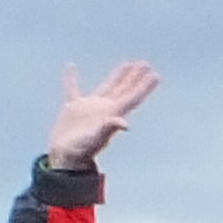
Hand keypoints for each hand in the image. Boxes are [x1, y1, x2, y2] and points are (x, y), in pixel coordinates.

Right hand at [44, 60, 159, 172]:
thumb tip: (126, 124)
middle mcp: (104, 109)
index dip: (144, 86)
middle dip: (135, 77)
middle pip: (125, 89)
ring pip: (107, 86)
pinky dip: (71, 78)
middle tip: (146, 64)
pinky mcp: (72, 108)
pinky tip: (71, 66)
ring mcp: (89, 108)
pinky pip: (72, 89)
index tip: (155, 75)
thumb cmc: (82, 150)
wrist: (66, 158)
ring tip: (127, 63)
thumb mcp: (97, 138)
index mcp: (112, 114)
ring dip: (117, 75)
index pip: (133, 97)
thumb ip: (110, 128)